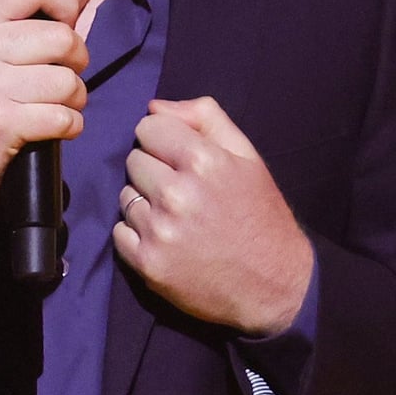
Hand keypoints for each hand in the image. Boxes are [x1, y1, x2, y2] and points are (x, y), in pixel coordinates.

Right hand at [0, 0, 101, 216]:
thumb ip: (44, 6)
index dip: (65, 3)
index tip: (63, 26)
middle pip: (63, 38)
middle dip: (76, 62)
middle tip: (61, 76)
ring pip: (68, 81)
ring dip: (74, 99)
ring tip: (56, 105)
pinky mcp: (1, 124)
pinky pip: (63, 118)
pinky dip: (70, 126)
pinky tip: (54, 127)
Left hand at [112, 96, 313, 336]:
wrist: (276, 287)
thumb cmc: (260, 216)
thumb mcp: (248, 156)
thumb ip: (204, 118)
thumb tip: (155, 107)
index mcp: (202, 161)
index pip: (147, 127)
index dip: (164, 140)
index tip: (180, 158)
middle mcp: (176, 194)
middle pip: (134, 160)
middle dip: (154, 170)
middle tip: (183, 191)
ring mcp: (159, 231)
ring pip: (126, 196)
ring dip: (145, 203)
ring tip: (178, 218)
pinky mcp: (147, 263)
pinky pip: (119, 232)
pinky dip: (137, 235)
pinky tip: (167, 240)